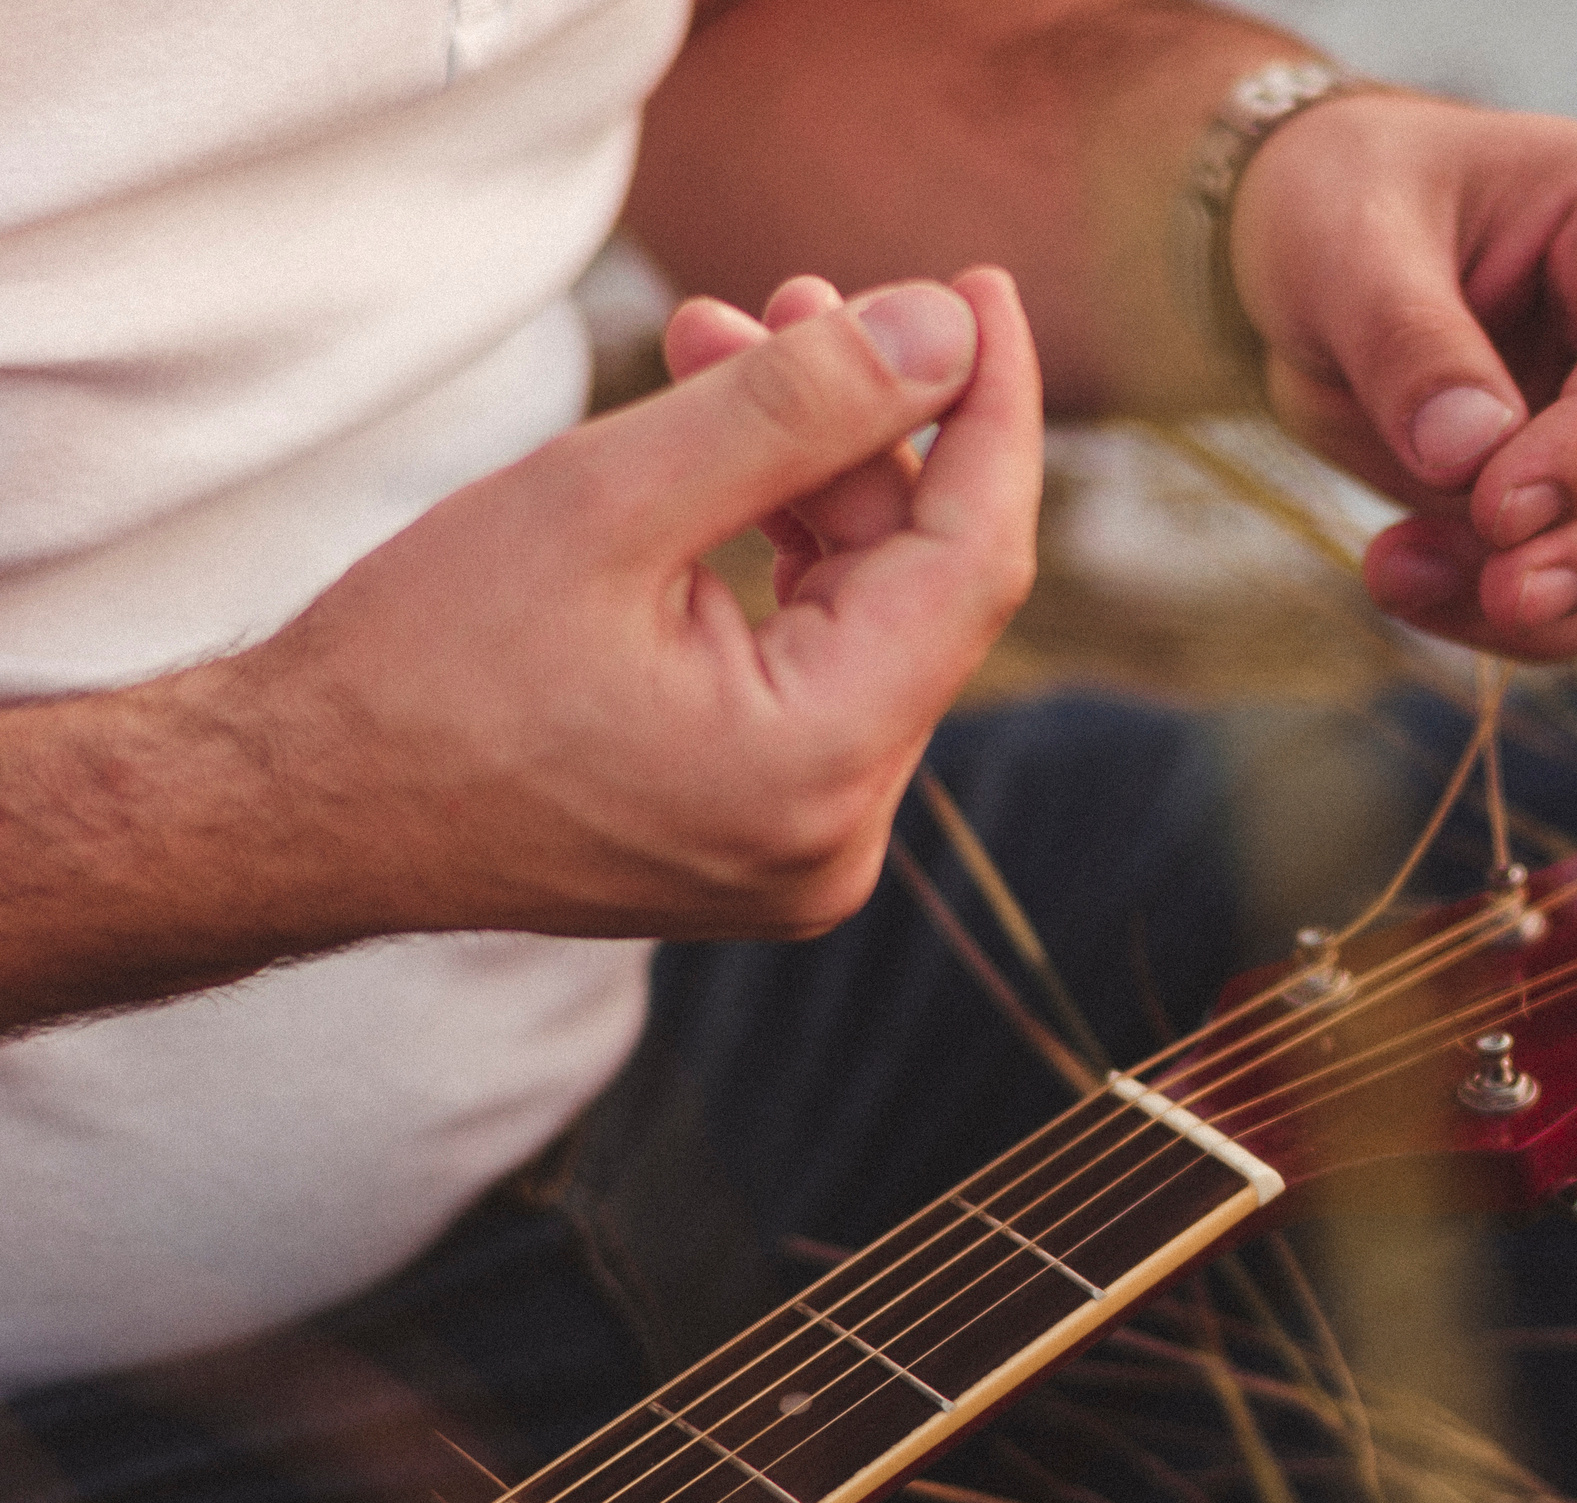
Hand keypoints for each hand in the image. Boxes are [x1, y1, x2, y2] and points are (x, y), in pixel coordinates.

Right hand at [264, 266, 1040, 940]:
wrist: (299, 809)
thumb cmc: (421, 665)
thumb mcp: (606, 500)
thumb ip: (796, 409)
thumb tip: (947, 333)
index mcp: (816, 770)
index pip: (975, 562)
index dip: (987, 413)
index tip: (979, 290)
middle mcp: (837, 836)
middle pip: (918, 588)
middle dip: (858, 429)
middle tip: (784, 298)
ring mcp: (803, 847)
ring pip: (865, 618)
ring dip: (806, 480)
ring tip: (711, 346)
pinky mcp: (764, 833)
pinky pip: (815, 668)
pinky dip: (778, 561)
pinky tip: (709, 468)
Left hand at [1227, 94, 1576, 660]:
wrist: (1335, 259)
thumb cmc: (1348, 209)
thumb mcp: (1345, 247)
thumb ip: (1406, 343)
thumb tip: (1469, 458)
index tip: (1494, 513)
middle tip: (1498, 596)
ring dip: (1550, 599)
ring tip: (1395, 574)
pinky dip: (1530, 624)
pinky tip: (1420, 592)